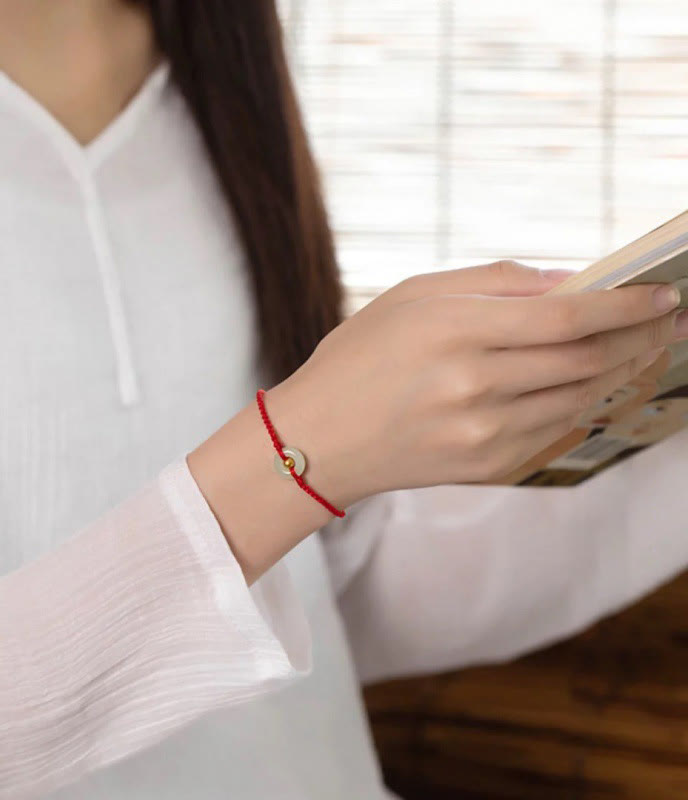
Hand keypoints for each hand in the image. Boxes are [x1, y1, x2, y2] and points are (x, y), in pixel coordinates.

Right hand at [266, 261, 686, 505]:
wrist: (318, 439)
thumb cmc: (358, 357)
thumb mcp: (410, 295)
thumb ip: (492, 281)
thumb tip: (567, 280)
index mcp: (456, 330)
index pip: (569, 316)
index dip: (628, 305)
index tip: (665, 295)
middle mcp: (475, 385)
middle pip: (587, 359)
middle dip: (640, 337)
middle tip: (670, 322)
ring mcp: (482, 433)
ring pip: (579, 397)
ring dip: (620, 370)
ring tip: (643, 350)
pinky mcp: (485, 466)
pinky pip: (554, 430)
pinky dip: (584, 403)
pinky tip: (595, 385)